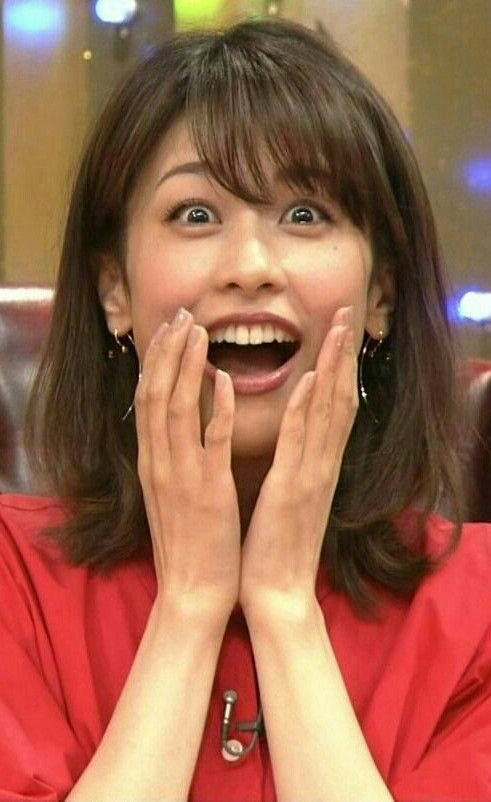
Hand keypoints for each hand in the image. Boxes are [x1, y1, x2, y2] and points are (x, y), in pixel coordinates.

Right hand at [135, 309, 240, 625]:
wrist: (193, 592)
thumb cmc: (189, 543)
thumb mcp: (172, 493)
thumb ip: (173, 456)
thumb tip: (180, 421)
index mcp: (153, 463)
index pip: (147, 400)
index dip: (157, 361)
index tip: (169, 330)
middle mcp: (161, 463)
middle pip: (155, 394)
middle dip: (167, 352)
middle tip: (181, 315)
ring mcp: (183, 475)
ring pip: (177, 408)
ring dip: (186, 367)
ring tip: (199, 332)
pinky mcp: (209, 490)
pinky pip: (212, 441)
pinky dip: (216, 407)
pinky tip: (224, 379)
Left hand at [239, 306, 357, 618]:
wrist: (277, 591)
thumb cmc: (276, 543)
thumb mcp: (287, 493)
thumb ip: (295, 461)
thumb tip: (295, 432)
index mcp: (317, 465)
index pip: (333, 407)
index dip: (337, 367)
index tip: (337, 331)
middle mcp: (321, 465)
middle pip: (339, 399)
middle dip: (342, 355)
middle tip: (345, 312)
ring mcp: (310, 476)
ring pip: (326, 413)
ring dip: (331, 368)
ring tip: (336, 330)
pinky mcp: (291, 490)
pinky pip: (299, 443)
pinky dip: (305, 410)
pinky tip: (308, 381)